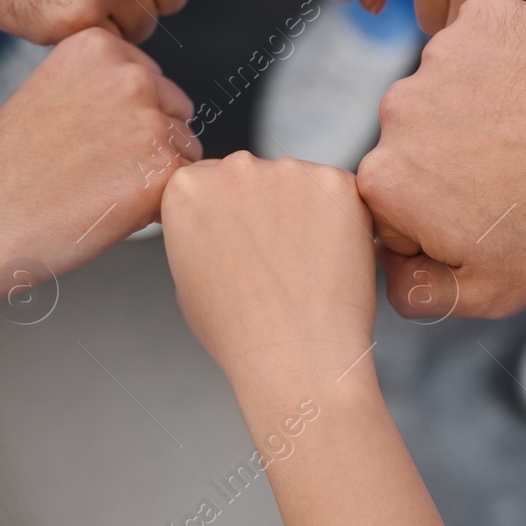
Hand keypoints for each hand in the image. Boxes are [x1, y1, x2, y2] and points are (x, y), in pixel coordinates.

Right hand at [0, 27, 201, 292]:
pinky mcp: (160, 171)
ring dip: (153, 176)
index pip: (152, 83)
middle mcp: (130, 73)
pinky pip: (183, 189)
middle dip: (147, 146)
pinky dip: (155, 207)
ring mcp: (148, 121)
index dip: (124, 123)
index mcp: (101, 46)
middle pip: (175, 114)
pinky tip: (106, 210)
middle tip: (88, 171)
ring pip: (184, 152)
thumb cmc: (6, 170)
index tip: (83, 142)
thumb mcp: (54, 93)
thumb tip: (160, 104)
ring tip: (94, 190)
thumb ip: (106, 86)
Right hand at [162, 152, 377, 393]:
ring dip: (302, 210)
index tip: (239, 241)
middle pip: (251, 176)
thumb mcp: (186, 279)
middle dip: (264, 207)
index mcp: (187, 189)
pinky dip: (339, 219)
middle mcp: (234, 168)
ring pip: (297, 182)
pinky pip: (337, 193)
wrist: (297, 357)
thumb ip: (198, 232)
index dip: (227, 215)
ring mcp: (288, 171)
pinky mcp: (336, 182)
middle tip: (275, 257)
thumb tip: (221, 223)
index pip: (207, 181)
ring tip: (304, 264)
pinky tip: (330, 258)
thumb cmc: (241, 332)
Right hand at [356, 0, 525, 317]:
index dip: (434, 218)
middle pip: (410, 143)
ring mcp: (438, 57)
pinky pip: (477, 45)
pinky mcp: (479, 17)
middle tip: (512, 176)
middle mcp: (396, 111)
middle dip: (447, 162)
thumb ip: (421, 293)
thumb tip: (393, 275)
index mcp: (386, 180)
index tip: (482, 215)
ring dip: (474, 111)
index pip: (389, 204)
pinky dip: (502, 64)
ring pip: (443, 93)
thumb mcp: (493, 291)